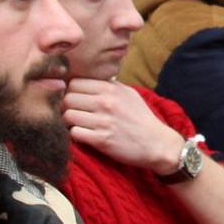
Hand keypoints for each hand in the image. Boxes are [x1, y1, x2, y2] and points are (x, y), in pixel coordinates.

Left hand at [62, 78, 182, 171]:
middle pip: (67, 98)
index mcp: (111, 88)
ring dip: (69, 122)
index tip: (75, 99)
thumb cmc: (141, 118)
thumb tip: (85, 81)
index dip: (71, 91)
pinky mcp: (101, 140)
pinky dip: (76, 135)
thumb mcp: (128, 94)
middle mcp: (105, 102)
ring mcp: (103, 121)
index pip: (74, 82)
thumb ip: (108, 85)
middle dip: (67, 106)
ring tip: (78, 124)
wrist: (157, 143)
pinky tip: (84, 135)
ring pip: (67, 115)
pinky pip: (74, 133)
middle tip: (74, 113)